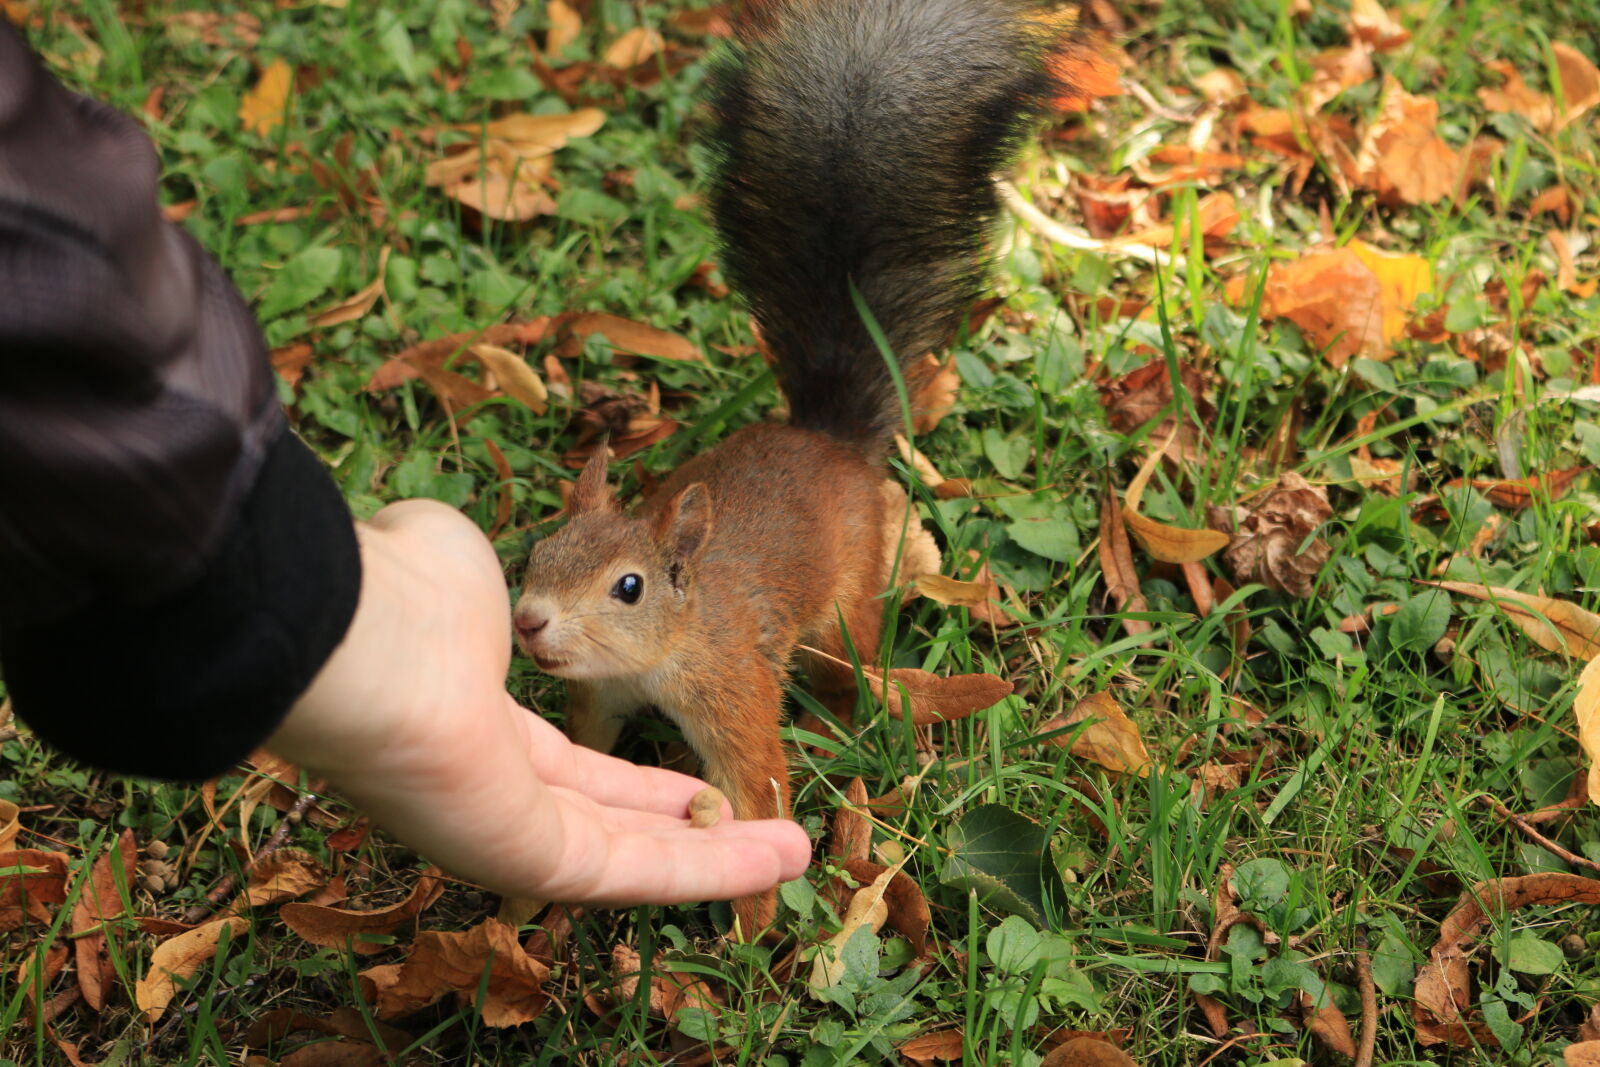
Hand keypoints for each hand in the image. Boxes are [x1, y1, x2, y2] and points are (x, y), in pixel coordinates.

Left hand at [268, 499, 811, 905]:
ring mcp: (507, 831)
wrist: (350, 634)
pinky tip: (782, 853)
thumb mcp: (465, 561)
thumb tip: (477, 550)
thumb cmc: (401, 592)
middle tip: (766, 828)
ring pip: (633, 856)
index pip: (569, 767)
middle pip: (609, 822)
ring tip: (797, 854)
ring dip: (721, 857)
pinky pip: (636, 870)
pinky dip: (714, 866)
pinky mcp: (528, 859)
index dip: (641, 779)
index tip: (694, 777)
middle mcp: (490, 787)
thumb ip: (494, 575)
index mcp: (475, 722)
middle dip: (690, 826)